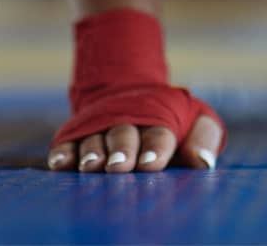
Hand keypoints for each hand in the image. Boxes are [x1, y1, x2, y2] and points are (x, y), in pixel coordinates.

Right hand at [47, 112, 222, 172]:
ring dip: (92, 154)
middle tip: (120, 166)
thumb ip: (204, 137)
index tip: (151, 164)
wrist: (131, 99)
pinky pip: (65, 144)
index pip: (158, 132)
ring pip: (93, 140)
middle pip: (123, 135)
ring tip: (93, 167)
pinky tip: (62, 164)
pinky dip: (63, 153)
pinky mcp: (74, 137)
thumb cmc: (171, 122)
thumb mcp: (196, 122)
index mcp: (158, 119)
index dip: (154, 147)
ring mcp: (98, 130)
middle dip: (121, 150)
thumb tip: (202, 161)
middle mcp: (125, 123)